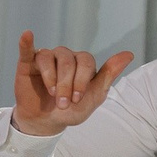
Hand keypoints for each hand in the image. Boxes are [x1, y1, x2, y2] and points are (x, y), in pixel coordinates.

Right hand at [11, 31, 130, 134]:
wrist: (46, 122)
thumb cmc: (71, 109)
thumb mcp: (93, 97)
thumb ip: (109, 75)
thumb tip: (129, 53)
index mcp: (82, 62)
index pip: (85, 62)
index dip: (81, 80)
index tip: (76, 99)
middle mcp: (65, 56)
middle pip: (67, 61)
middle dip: (66, 84)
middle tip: (62, 103)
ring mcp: (46, 58)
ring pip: (49, 57)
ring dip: (51, 78)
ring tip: (52, 94)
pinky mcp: (27, 63)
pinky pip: (27, 49)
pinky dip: (26, 42)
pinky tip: (27, 34)